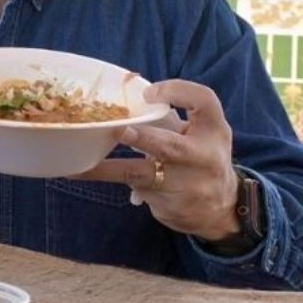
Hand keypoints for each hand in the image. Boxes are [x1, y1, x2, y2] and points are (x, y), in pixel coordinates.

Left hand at [72, 80, 239, 240]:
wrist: (221, 211)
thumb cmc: (202, 157)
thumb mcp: (203, 133)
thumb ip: (173, 118)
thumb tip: (127, 101)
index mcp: (214, 130)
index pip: (203, 101)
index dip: (177, 91)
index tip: (148, 92)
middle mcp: (203, 157)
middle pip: (172, 147)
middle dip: (144, 139)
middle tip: (121, 131)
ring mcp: (186, 185)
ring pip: (142, 174)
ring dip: (109, 168)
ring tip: (81, 166)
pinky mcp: (168, 204)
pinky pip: (134, 187)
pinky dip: (109, 177)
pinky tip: (81, 172)